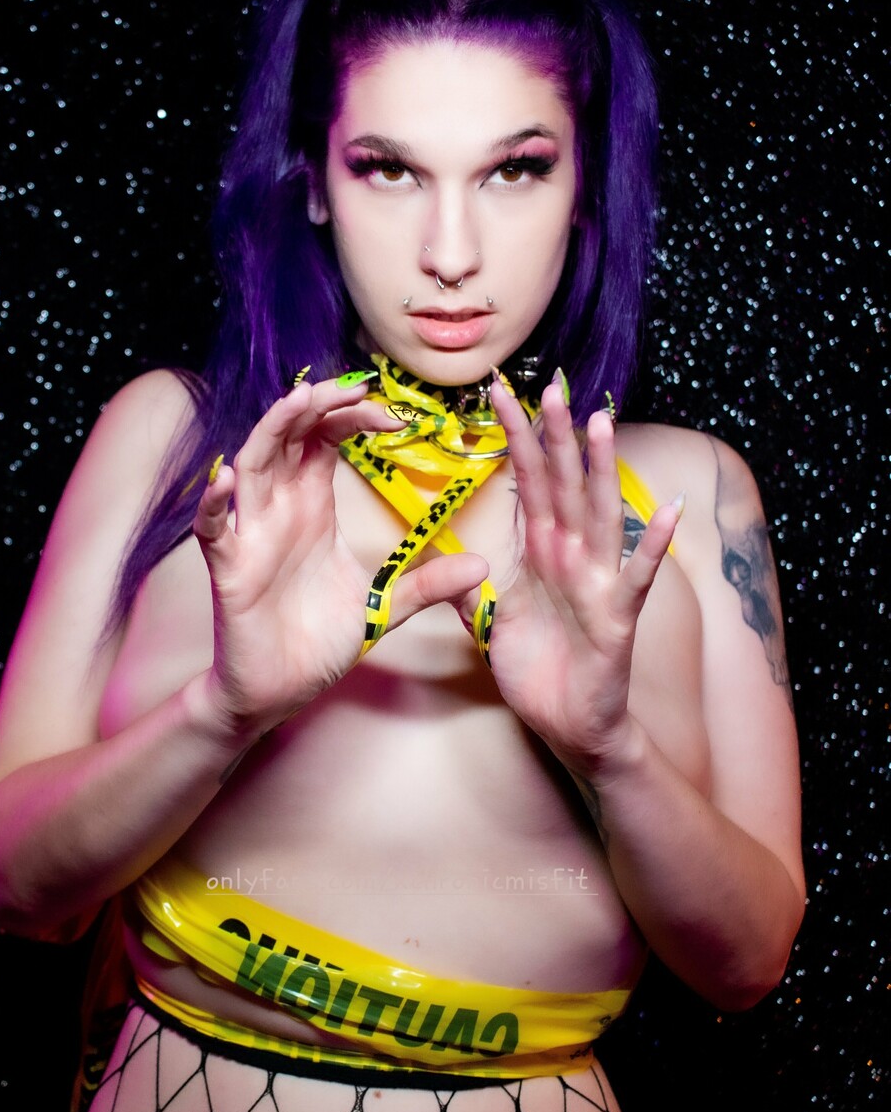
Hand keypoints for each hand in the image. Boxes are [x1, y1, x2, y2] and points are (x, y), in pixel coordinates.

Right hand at [193, 377, 487, 733]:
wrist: (280, 691)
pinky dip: (215, 503)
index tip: (394, 416)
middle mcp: (279, 510)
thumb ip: (427, 584)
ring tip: (297, 403)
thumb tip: (481, 565)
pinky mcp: (229, 570)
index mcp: (312, 507)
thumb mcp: (383, 607)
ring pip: (251, 466)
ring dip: (271, 432)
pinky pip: (213, 529)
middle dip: (314, 405)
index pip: (326, 439)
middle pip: (289, 437)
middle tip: (348, 387)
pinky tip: (227, 479)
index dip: (353, 416)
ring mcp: (251, 536)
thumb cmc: (318, 641)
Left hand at [483, 378, 680, 773]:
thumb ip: (470, 590)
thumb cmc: (538, 672)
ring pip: (599, 516)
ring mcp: (597, 583)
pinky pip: (637, 577)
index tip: (496, 395)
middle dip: (554, 437)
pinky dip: (653, 546)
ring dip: (601, 470)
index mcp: (540, 554)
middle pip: (562, 486)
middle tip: (548, 385)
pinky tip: (668, 512)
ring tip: (602, 423)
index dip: (514, 440)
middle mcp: (571, 558)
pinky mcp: (617, 618)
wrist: (569, 726)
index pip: (526, 483)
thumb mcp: (490, 625)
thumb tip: (443, 562)